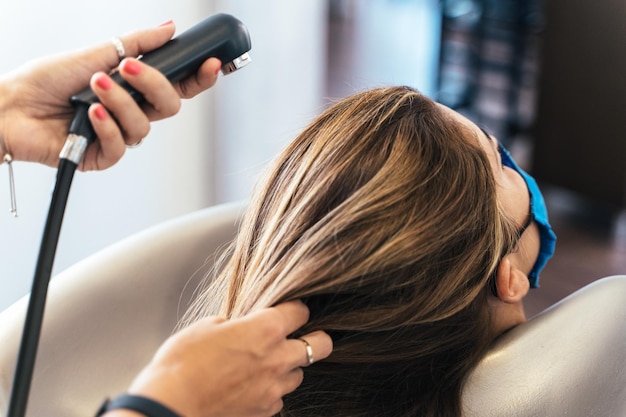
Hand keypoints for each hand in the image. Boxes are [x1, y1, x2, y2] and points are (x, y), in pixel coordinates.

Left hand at [0, 21, 220, 170]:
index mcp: (134, 88)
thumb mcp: (97, 52)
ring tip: (91, 87)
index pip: (177, 85)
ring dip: (119, 102)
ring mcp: (118, 134)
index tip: (211, 63)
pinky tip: (88, 113)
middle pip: (170, 106)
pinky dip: (106, 126)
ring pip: (143, 125)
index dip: (198, 77)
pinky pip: (121, 145)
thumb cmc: (46, 79)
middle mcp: (131, 111)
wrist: (10, 106)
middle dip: (154, 85)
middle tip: (129, 68)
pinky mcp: (103, 156)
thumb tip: (169, 28)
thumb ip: (138, 43)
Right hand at [119, 300, 332, 416]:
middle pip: (320, 345)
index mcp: (265, 329)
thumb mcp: (206, 326)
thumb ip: (235, 323)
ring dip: (288, 367)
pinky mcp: (264, 411)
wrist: (171, 404)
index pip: (300, 312)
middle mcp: (278, 358)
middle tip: (301, 337)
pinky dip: (270, 391)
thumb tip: (240, 325)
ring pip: (300, 374)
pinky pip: (279, 398)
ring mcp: (273, 388)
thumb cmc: (182, 361)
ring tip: (267, 365)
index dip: (296, 309)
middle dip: (315, 338)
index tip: (289, 311)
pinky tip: (251, 387)